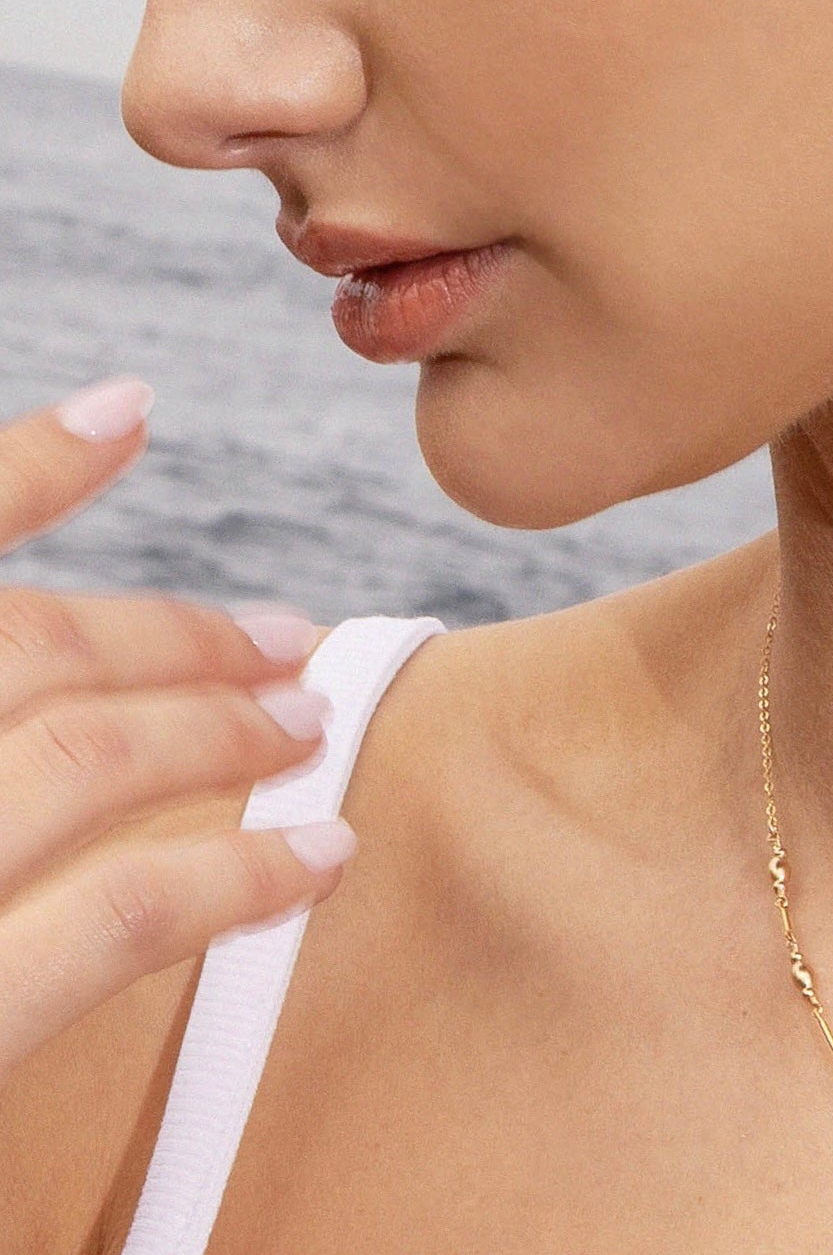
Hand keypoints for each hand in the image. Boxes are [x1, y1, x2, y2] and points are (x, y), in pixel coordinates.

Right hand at [0, 377, 354, 1080]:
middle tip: (285, 640)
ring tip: (306, 726)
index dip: (26, 470)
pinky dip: (232, 874)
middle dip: (172, 634)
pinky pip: (115, 909)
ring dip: (217, 725)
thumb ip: (6, 712)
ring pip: (84, 753)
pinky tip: (311, 864)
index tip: (128, 414)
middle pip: (31, 650)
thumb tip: (81, 564)